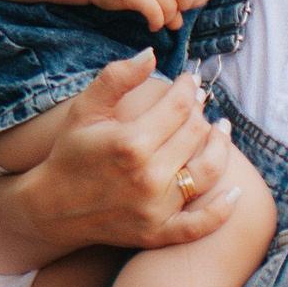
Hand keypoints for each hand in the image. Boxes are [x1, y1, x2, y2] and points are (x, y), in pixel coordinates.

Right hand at [0, 52, 238, 269]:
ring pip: (207, 172)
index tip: (190, 80)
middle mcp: (148, 176)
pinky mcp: (157, 233)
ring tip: (221, 131)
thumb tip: (151, 53)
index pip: (179, 106)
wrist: (51, 207)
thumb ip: (117, 78)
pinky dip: (222, 211)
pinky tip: (236, 192)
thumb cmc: (70, 153)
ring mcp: (156, 208)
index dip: (189, 88)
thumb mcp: (85, 110)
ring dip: (220, 148)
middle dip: (202, 112)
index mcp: (131, 142)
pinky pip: (200, 225)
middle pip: (195, 135)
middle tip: (202, 103)